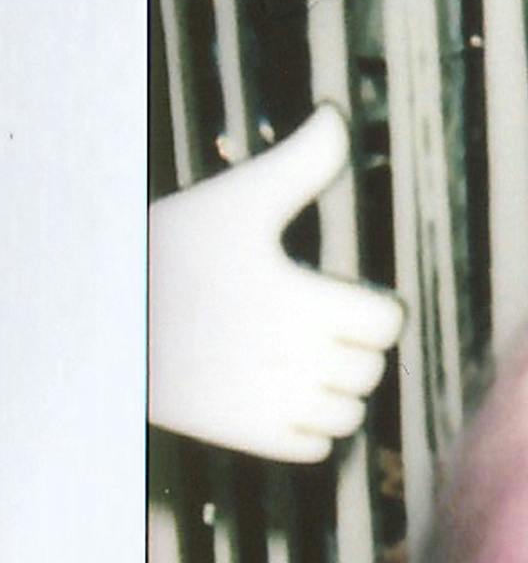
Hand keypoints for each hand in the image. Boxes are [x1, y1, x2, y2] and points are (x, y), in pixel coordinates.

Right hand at [149, 106, 402, 462]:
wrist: (106, 316)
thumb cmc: (171, 252)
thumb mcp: (235, 202)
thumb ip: (299, 163)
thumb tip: (335, 114)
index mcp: (301, 301)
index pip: (386, 322)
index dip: (372, 308)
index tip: (344, 297)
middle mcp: (293, 359)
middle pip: (371, 369)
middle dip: (356, 348)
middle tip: (319, 327)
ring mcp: (271, 403)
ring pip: (349, 414)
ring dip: (339, 392)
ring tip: (306, 362)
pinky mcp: (248, 437)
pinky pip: (316, 448)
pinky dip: (310, 428)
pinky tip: (283, 394)